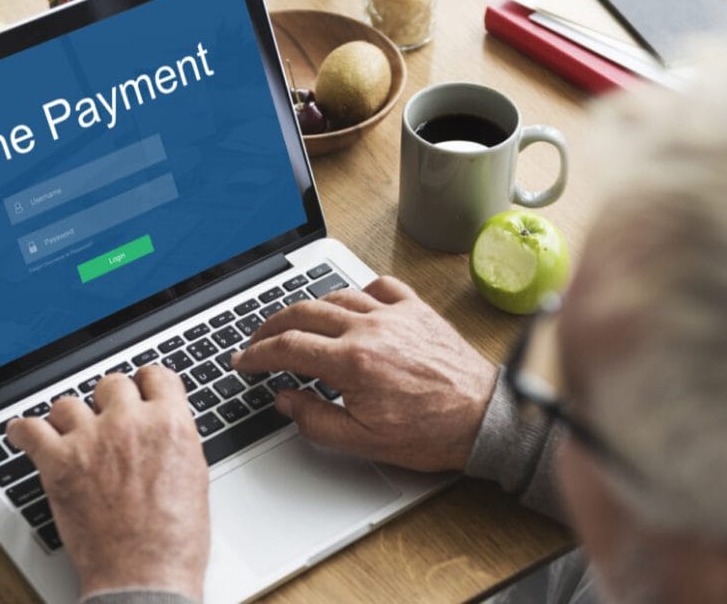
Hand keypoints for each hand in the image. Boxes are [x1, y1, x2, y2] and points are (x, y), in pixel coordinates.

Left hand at [7, 367, 208, 600]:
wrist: (145, 575)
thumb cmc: (174, 540)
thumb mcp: (194, 477)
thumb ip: (174, 441)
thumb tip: (162, 430)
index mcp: (170, 424)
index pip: (155, 376)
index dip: (145, 385)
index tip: (139, 391)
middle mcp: (130, 423)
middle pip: (111, 384)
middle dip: (109, 402)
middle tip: (106, 420)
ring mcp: (92, 440)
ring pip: (69, 403)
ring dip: (69, 418)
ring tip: (68, 433)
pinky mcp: (59, 462)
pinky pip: (30, 429)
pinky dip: (23, 431)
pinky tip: (24, 434)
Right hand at [233, 276, 496, 471]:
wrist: (483, 418)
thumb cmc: (431, 431)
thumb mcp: (363, 441)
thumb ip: (315, 419)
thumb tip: (285, 399)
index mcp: (352, 362)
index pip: (287, 347)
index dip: (257, 354)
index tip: (243, 361)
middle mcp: (370, 329)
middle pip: (303, 313)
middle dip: (271, 325)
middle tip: (257, 339)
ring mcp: (394, 314)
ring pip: (336, 296)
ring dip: (308, 307)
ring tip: (294, 322)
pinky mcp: (417, 310)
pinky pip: (380, 285)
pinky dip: (358, 290)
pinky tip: (352, 304)